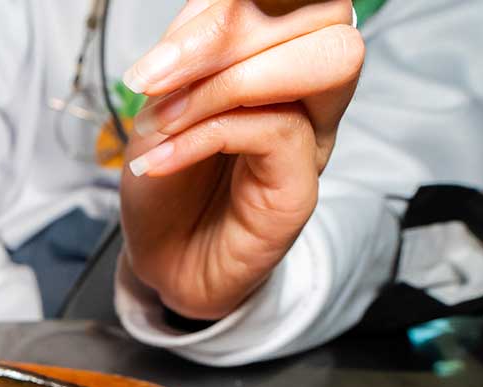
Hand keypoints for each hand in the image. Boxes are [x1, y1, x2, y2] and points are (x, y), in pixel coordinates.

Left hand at [117, 1, 362, 321]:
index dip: (225, 6)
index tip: (157, 60)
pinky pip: (276, 128)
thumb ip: (183, 60)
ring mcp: (315, 132)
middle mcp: (306, 87)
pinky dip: (208, 133)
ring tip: (166, 119)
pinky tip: (165, 157)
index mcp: (272, 55)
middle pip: (323, 11)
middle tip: (156, 80)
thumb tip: (194, 34)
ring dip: (230, 78)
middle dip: (230, 31)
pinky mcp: (304, 182)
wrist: (162, 264)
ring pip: (325, 57)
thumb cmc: (165, 187)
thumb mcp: (158, 108)